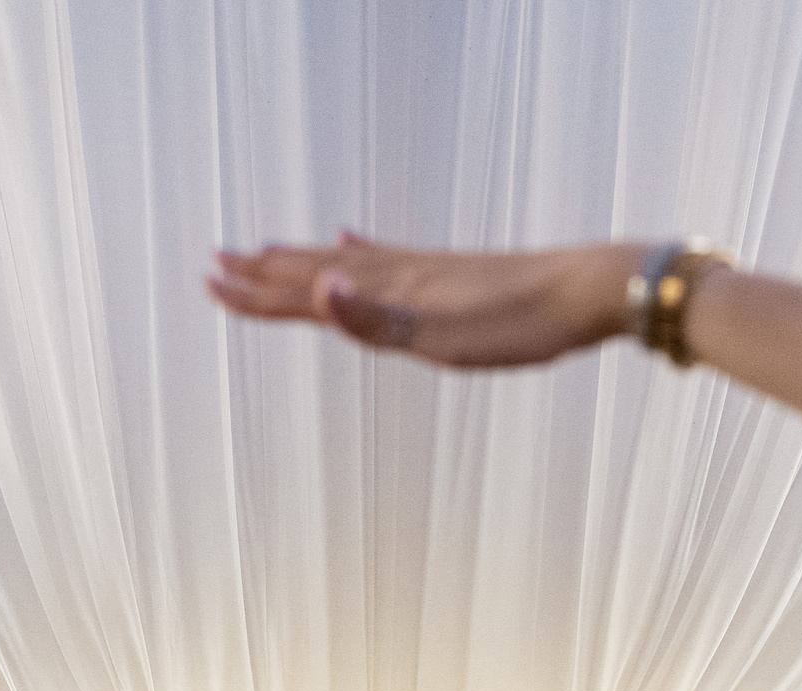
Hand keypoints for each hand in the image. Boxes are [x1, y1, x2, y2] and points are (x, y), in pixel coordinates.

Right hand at [207, 234, 642, 369]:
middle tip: (218, 264)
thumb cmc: (520, 324)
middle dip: (265, 274)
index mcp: (391, 294)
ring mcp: (425, 271)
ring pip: (345, 263)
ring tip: (269, 250)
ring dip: (301, 260)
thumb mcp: (444, 339)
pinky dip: (359, 250)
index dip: (258, 294)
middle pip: (316, 273)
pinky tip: (353, 241)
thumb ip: (376, 322)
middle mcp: (400, 275)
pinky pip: (387, 256)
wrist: (589, 291)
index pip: (307, 294)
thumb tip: (317, 289)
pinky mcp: (451, 273)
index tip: (211, 283)